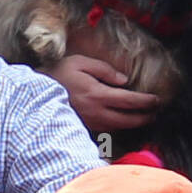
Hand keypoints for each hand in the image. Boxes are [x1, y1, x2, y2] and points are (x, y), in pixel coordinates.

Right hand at [45, 54, 159, 132]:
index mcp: (97, 94)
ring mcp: (90, 122)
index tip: (157, 100)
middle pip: (127, 120)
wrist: (35, 95)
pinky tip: (122, 121)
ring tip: (143, 118)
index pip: (129, 100)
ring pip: (118, 127)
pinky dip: (118, 126)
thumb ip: (104, 70)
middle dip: (145, 117)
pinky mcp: (84, 127)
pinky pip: (106, 129)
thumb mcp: (80, 63)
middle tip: (156, 112)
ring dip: (133, 123)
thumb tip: (123, 80)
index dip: (146, 102)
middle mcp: (96, 112)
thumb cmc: (58, 75)